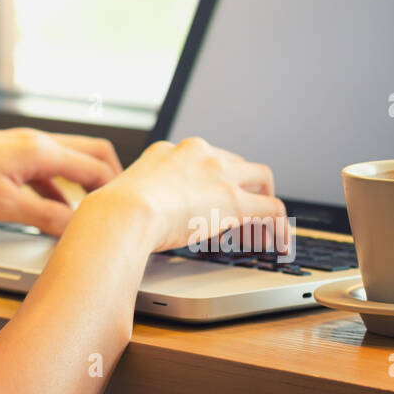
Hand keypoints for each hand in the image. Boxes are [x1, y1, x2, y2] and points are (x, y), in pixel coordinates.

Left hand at [0, 127, 122, 236]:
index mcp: (41, 150)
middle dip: (108, 181)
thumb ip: (45, 217)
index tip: (127, 214)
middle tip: (119, 209)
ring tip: (89, 217)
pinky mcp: (7, 157)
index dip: (116, 192)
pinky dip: (57, 190)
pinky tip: (52, 213)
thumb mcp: (4, 208)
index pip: (97, 167)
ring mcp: (21, 148)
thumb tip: (78, 228)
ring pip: (67, 164)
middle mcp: (35, 142)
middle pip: (90, 155)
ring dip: (81, 187)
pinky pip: (45, 172)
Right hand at [94, 136, 285, 252]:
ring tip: (262, 228)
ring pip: (261, 179)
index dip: (212, 183)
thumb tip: (117, 213)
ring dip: (264, 201)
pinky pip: (272, 209)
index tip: (210, 202)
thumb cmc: (114, 211)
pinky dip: (278, 227)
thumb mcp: (124, 194)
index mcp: (170, 151)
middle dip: (242, 187)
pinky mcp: (235, 199)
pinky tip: (278, 243)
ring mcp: (219, 174)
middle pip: (236, 164)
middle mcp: (198, 153)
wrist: (124, 213)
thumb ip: (134, 198)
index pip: (204, 159)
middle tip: (240, 215)